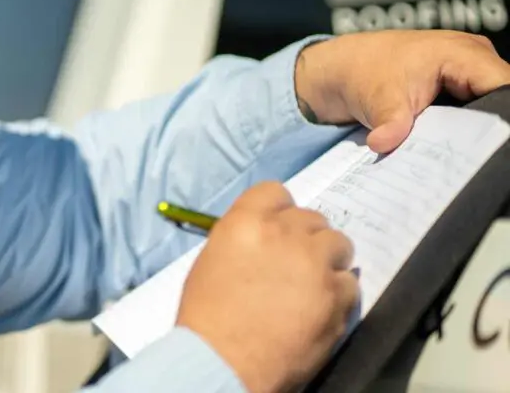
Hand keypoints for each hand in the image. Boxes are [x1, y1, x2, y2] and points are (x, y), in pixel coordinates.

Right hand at [176, 183, 358, 392]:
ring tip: (313, 283)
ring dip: (328, 259)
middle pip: (311, 218)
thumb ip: (241, 240)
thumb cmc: (206, 317)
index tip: (278, 230)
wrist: (223, 362)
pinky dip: (338, 292)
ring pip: (338, 244)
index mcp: (247, 222)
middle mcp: (284, 234)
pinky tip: (320, 308)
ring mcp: (315, 264)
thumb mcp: (211, 261)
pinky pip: (350, 282)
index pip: (276, 192)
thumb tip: (263, 242)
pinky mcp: (337, 296)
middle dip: (305, 237)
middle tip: (295, 262)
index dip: (278, 211)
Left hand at [295, 31, 509, 152]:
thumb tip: (384, 144)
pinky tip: (455, 150)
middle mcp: (476, 61)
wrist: (344, 68)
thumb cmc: (362, 71)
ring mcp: (471, 75)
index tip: (491, 145)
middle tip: (474, 159)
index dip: (502, 119)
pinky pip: (476, 113)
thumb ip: (389, 122)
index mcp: (464, 54)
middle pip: (502, 101)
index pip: (505, 88)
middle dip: (491, 131)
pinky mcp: (462, 90)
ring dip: (479, 133)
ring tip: (465, 158)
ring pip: (491, 110)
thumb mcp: (377, 99)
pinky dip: (466, 131)